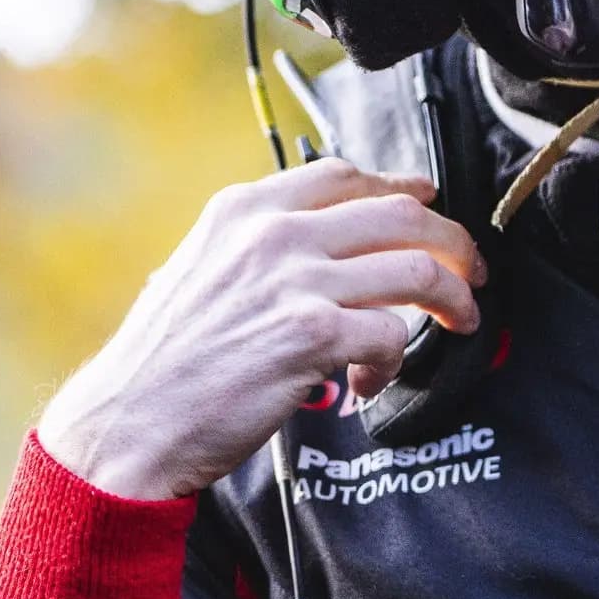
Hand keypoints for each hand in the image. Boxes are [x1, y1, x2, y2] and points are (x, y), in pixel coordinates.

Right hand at [36, 160, 486, 502]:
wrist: (127, 422)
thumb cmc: (166, 359)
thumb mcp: (200, 270)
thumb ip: (260, 246)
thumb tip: (331, 239)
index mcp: (243, 210)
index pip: (345, 175)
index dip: (401, 187)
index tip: (430, 205)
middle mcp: (272, 234)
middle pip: (403, 214)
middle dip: (455, 242)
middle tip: (471, 273)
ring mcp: (294, 281)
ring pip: (419, 270)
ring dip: (453, 300)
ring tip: (459, 323)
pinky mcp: (312, 335)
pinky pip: (393, 334)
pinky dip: (394, 362)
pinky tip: (367, 382)